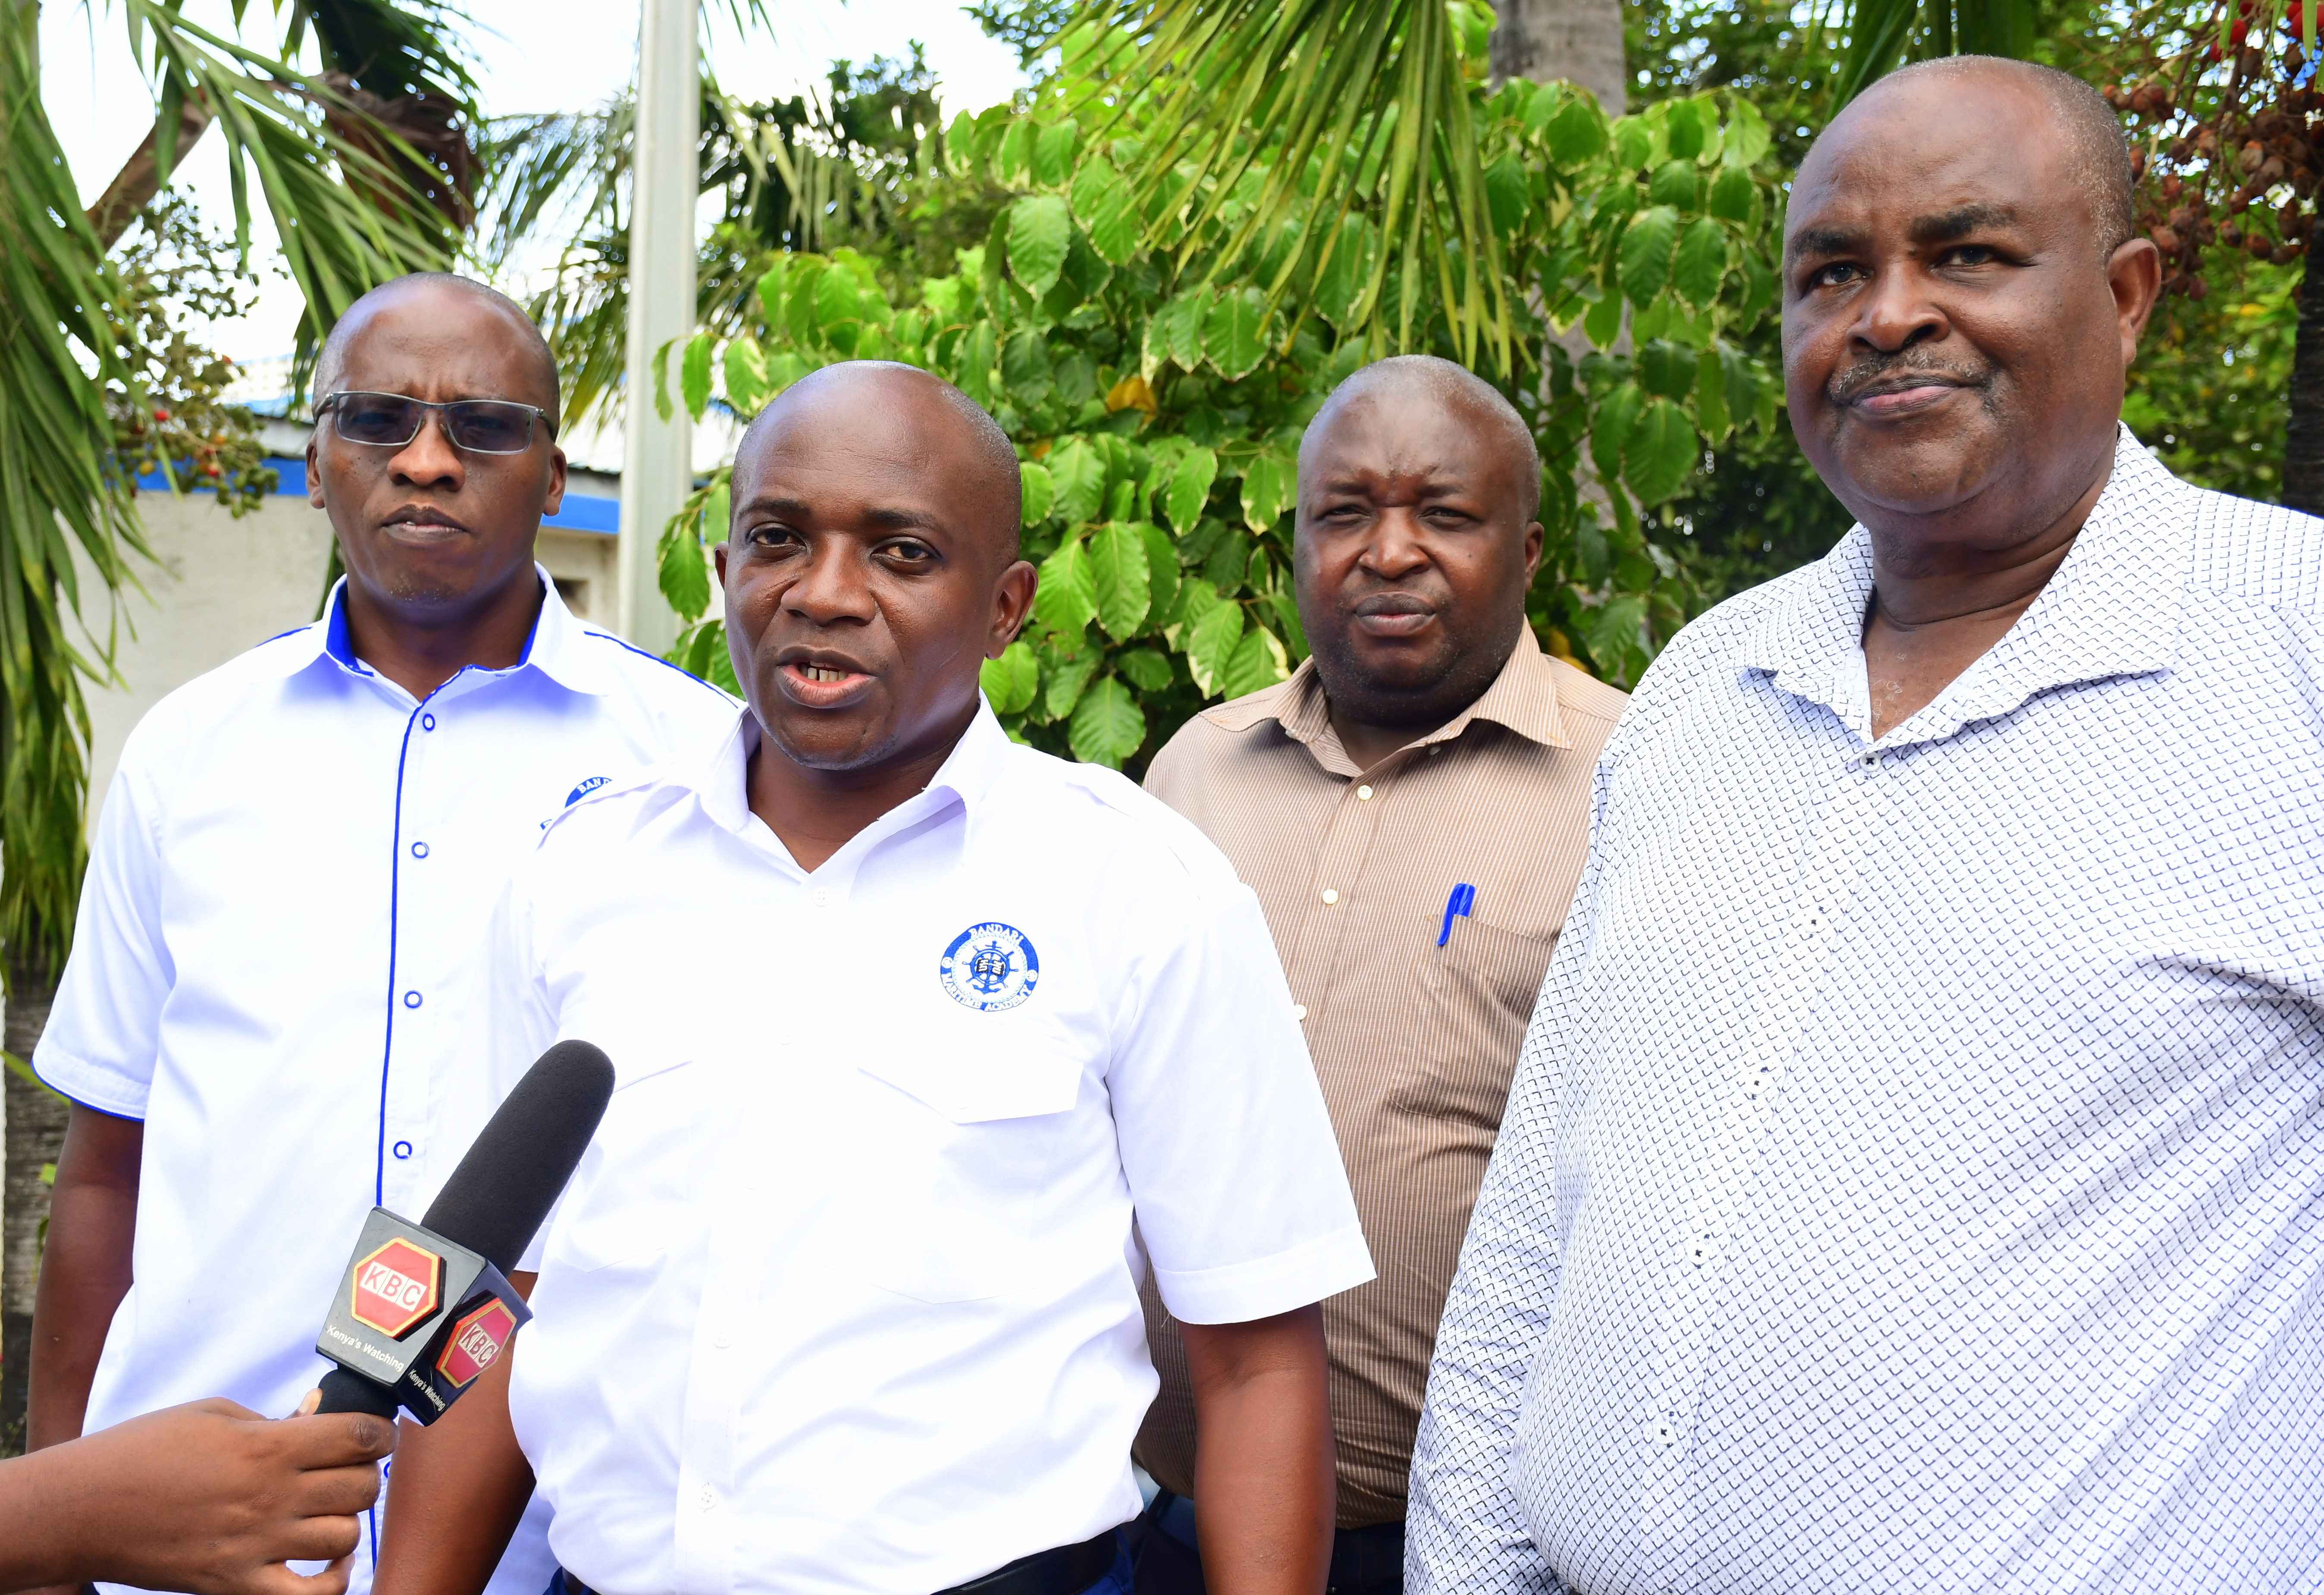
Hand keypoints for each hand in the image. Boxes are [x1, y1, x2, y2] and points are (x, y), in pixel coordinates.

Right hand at [0, 1397, 396, 1594]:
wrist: (82, 1508)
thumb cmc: (144, 1451)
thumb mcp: (214, 1414)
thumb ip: (273, 1421)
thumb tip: (317, 1420)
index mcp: (267, 1447)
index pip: (357, 1437)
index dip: (379, 1432)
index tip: (376, 1433)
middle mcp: (269, 1497)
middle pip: (361, 1487)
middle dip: (365, 1474)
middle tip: (347, 1470)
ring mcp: (254, 1545)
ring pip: (344, 1538)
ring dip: (346, 1522)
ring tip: (328, 1511)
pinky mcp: (234, 1584)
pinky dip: (332, 1580)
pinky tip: (326, 1561)